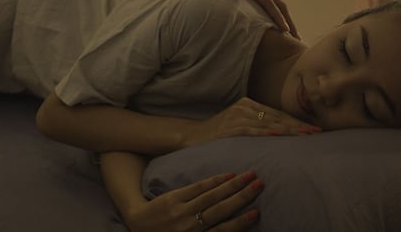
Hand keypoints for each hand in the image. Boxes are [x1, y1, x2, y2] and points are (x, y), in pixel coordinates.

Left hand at [122, 171, 263, 231]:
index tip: (256, 212)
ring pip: (211, 196)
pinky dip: (214, 181)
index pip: (223, 231)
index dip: (241, 222)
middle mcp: (190, 228)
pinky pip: (197, 188)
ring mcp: (181, 212)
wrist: (139, 228)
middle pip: (220, 210)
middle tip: (260, 184)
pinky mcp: (173, 199)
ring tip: (249, 175)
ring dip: (233, 185)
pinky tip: (228, 175)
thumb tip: (232, 224)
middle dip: (242, 196)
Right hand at [183, 98, 320, 147]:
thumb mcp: (240, 124)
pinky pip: (252, 130)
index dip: (297, 121)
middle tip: (317, 132)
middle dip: (299, 126)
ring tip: (305, 135)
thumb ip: (258, 124)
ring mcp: (237, 115)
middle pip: (277, 117)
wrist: (193, 136)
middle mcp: (245, 106)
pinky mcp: (230, 127)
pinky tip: (279, 134)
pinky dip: (266, 132)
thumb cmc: (219, 133)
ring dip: (289, 130)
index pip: (278, 113)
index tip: (314, 128)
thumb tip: (283, 132)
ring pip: (268, 123)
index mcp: (249, 103)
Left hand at [194, 0, 297, 35]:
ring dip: (285, 18)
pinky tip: (279, 24)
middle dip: (288, 20)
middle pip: (279, 3)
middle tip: (297, 38)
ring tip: (292, 35)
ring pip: (277, 4)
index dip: (278, 17)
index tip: (286, 31)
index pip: (269, 2)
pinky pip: (270, 4)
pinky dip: (277, 14)